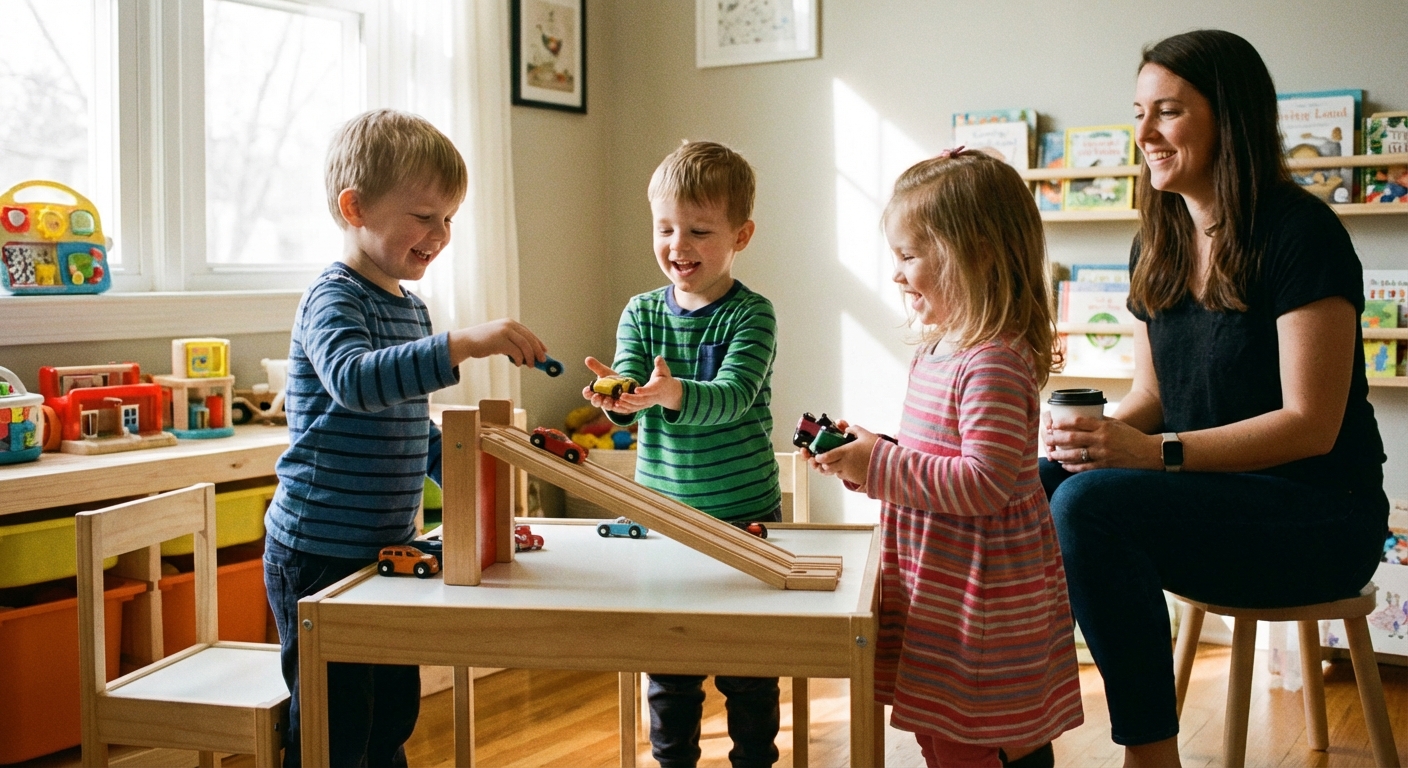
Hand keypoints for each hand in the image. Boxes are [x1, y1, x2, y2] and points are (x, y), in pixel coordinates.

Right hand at [449, 319, 545, 367]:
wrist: (466, 341)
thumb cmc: (484, 343)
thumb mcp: (500, 339)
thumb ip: (513, 342)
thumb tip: (529, 355)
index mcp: (510, 323)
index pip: (528, 333)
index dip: (538, 343)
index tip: (544, 351)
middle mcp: (508, 325)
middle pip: (529, 339)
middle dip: (537, 351)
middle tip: (542, 361)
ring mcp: (504, 332)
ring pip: (525, 345)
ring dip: (530, 357)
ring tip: (529, 365)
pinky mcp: (500, 341)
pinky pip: (516, 352)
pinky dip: (519, 359)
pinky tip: (517, 364)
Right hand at [581, 357, 639, 413]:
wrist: (627, 385)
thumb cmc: (612, 380)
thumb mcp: (605, 373)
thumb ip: (597, 367)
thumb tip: (587, 359)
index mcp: (595, 392)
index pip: (587, 394)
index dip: (587, 393)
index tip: (588, 390)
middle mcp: (601, 399)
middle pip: (595, 402)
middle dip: (596, 400)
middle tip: (597, 396)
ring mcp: (610, 403)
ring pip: (606, 406)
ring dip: (606, 403)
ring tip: (609, 399)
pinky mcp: (620, 406)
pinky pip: (618, 409)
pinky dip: (618, 406)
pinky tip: (619, 402)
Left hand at [607, 356, 682, 413]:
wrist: (667, 392)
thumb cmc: (663, 379)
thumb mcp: (664, 371)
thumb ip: (660, 365)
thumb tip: (658, 358)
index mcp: (657, 388)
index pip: (651, 390)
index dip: (644, 391)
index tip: (636, 389)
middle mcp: (652, 398)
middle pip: (641, 400)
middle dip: (631, 399)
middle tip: (621, 396)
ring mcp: (646, 404)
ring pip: (636, 406)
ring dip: (626, 405)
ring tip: (616, 403)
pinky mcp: (641, 406)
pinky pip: (632, 410)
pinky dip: (624, 409)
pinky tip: (615, 407)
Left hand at [803, 420, 877, 489]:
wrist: (889, 464)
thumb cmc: (877, 448)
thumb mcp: (865, 434)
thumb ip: (853, 429)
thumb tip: (845, 427)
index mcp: (846, 452)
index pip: (826, 457)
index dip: (819, 458)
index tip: (816, 456)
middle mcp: (845, 464)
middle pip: (827, 467)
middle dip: (822, 465)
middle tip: (821, 460)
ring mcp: (849, 473)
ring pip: (835, 472)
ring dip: (832, 468)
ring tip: (834, 462)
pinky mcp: (854, 479)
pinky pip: (843, 476)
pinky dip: (841, 472)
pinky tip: (846, 466)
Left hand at [1045, 414, 1161, 471]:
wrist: (1149, 452)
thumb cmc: (1132, 436)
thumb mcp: (1117, 424)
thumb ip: (1100, 421)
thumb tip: (1082, 418)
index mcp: (1104, 426)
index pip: (1079, 421)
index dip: (1063, 423)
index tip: (1053, 424)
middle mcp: (1101, 439)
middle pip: (1073, 438)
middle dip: (1057, 438)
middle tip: (1048, 439)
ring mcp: (1103, 453)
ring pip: (1076, 454)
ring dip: (1061, 455)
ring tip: (1052, 454)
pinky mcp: (1105, 466)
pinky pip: (1084, 467)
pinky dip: (1072, 467)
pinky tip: (1064, 466)